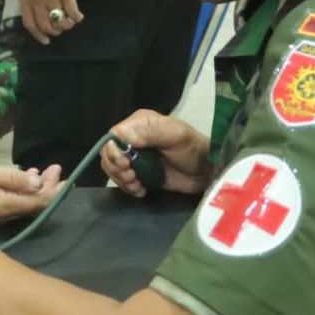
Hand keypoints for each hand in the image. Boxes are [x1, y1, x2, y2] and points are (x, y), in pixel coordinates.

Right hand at [0, 160, 62, 223]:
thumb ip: (13, 179)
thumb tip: (39, 184)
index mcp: (5, 205)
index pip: (38, 202)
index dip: (53, 190)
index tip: (61, 174)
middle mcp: (6, 215)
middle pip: (36, 204)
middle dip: (49, 187)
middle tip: (55, 168)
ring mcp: (1, 215)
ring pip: (28, 203)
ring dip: (39, 187)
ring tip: (45, 171)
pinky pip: (18, 202)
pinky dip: (26, 190)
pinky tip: (28, 178)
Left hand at [17, 0, 82, 44]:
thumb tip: (34, 13)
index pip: (30, 23)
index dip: (38, 34)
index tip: (44, 40)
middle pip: (45, 24)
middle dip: (52, 32)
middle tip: (57, 32)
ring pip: (59, 20)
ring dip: (64, 26)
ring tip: (67, 24)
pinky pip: (72, 10)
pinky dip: (75, 17)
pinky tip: (78, 18)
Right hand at [99, 109, 213, 197]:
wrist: (205, 172)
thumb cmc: (193, 149)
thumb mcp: (176, 136)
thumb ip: (150, 133)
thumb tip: (122, 136)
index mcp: (140, 124)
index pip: (114, 135)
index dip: (113, 151)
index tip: (125, 164)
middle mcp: (134, 138)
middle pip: (109, 152)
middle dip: (117, 167)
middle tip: (132, 177)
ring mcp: (136, 157)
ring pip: (113, 168)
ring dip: (122, 179)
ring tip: (137, 185)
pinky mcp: (139, 173)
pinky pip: (123, 180)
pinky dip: (128, 187)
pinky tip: (140, 190)